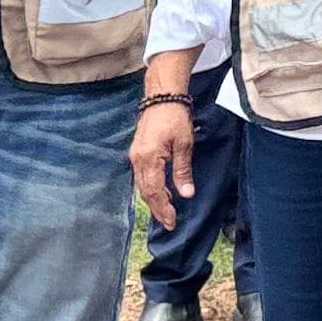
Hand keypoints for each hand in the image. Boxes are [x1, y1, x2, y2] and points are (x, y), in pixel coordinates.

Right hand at [128, 92, 193, 231]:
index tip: (171, 222)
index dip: (163, 208)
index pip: (155, 191)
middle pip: (146, 192)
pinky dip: (151, 188)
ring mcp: (135, 155)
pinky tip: (162, 193)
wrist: (162, 97)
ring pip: (142, 185)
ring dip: (153, 200)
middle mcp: (138, 159)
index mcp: (149, 158)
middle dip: (157, 209)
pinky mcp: (137, 152)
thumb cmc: (176, 117)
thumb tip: (186, 194)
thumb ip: (183, 171)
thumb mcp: (184, 145)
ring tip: (166, 212)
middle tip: (168, 223)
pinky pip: (142, 176)